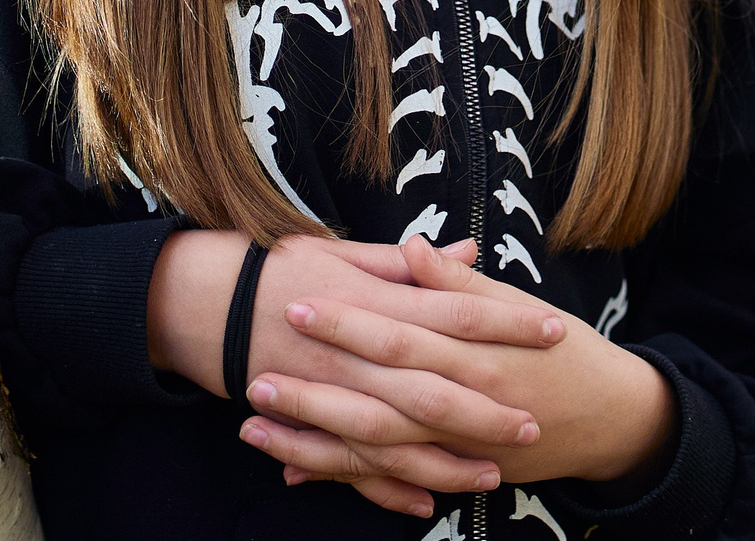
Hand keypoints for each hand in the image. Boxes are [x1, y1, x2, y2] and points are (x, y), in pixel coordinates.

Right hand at [147, 232, 565, 517]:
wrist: (201, 302)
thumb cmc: (279, 267)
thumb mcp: (345, 253)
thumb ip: (409, 264)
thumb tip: (467, 252)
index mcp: (375, 302)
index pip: (457, 311)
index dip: (507, 321)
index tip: (553, 329)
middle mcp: (358, 355)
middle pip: (435, 388)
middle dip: (486, 411)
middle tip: (533, 425)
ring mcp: (332, 395)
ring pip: (399, 439)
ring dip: (446, 460)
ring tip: (493, 473)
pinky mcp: (307, 425)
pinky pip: (352, 466)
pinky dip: (386, 488)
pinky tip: (425, 502)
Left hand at [244, 236, 675, 496]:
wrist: (613, 419)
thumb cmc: (565, 352)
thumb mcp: (522, 308)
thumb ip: (461, 284)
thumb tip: (414, 247)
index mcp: (475, 354)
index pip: (399, 333)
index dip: (347, 319)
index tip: (297, 299)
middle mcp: (462, 406)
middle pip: (377, 400)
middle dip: (314, 391)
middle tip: (256, 375)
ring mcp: (456, 449)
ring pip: (375, 452)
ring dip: (313, 442)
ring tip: (254, 428)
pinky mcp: (453, 474)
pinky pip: (390, 482)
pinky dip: (344, 479)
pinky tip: (293, 472)